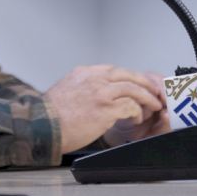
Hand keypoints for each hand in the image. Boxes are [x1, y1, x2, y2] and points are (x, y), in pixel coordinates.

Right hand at [45, 65, 167, 153]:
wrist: (43, 125)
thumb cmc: (50, 115)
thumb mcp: (64, 90)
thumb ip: (81, 88)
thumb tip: (90, 95)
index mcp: (84, 73)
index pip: (113, 70)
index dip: (128, 77)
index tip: (135, 84)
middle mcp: (94, 79)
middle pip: (127, 74)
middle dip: (144, 83)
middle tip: (153, 90)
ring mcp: (101, 92)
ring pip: (133, 88)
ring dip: (147, 97)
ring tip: (154, 105)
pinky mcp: (106, 109)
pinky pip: (130, 107)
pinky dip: (137, 112)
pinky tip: (137, 118)